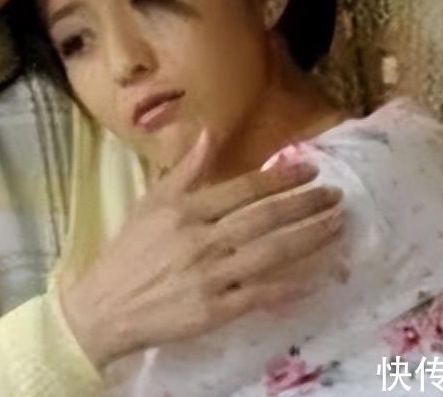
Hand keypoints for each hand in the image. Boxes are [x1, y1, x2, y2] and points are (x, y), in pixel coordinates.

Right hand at [60, 131, 342, 367]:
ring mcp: (211, 276)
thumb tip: (209, 133)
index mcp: (186, 210)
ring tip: (337, 225)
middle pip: (265, 218)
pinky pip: (262, 294)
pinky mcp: (216, 309)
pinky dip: (291, 285)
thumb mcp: (151, 203)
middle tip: (336, 195)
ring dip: (309, 238)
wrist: (106, 307)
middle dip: (306, 204)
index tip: (310, 169)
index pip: (244, 189)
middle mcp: (202, 239)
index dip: (282, 178)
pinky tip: (317, 276)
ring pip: (272, 253)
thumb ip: (185, 170)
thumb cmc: (129, 253)